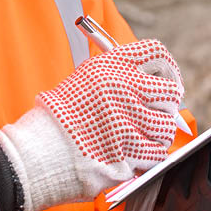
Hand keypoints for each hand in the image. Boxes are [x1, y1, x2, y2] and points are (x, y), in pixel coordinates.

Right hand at [0, 39, 183, 210]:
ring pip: (166, 127)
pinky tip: (131, 154)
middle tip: (156, 114)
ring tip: (137, 136)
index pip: (157, 54)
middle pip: (171, 92)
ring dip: (157, 133)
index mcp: (112, 67)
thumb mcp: (85, 79)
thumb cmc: (60, 115)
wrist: (38, 151)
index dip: (168, 68)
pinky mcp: (130, 153)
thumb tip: (152, 79)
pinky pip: (156, 153)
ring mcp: (129, 122)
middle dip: (167, 105)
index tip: (167, 80)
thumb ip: (119, 74)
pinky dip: (149, 156)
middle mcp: (124, 90)